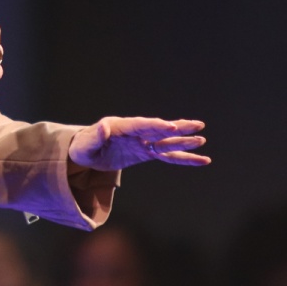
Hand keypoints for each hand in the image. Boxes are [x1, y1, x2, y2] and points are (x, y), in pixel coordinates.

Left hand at [68, 116, 208, 171]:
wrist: (86, 153)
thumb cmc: (84, 146)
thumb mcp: (85, 143)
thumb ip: (96, 136)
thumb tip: (103, 127)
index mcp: (121, 126)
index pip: (141, 125)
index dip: (156, 126)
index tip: (170, 126)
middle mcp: (136, 132)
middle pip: (159, 130)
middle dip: (177, 128)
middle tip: (197, 125)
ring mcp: (143, 143)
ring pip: (167, 142)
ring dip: (184, 141)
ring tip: (202, 139)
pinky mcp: (146, 153)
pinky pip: (168, 157)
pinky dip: (184, 159)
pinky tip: (201, 159)